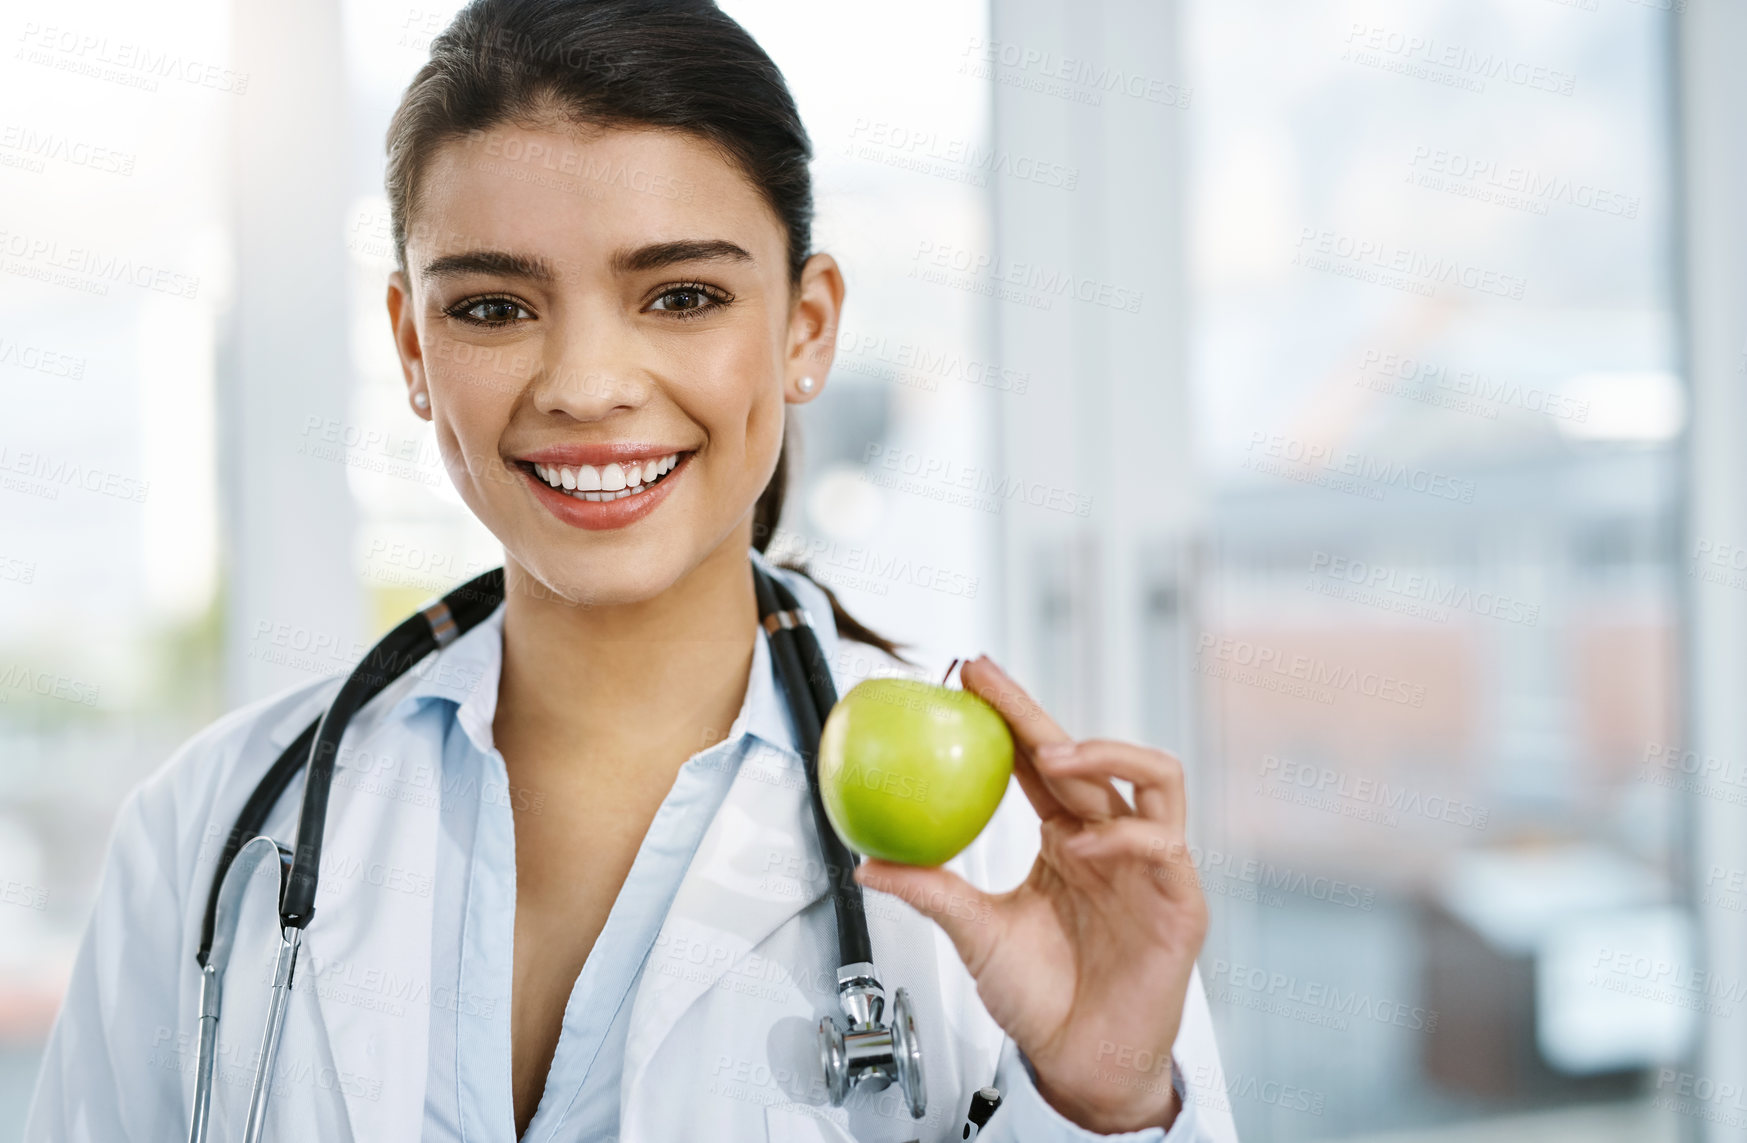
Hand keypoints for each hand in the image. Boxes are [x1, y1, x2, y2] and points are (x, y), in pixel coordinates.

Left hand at [852, 654, 1206, 1133]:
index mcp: (1069, 838)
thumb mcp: (974, 934)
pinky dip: (1126, 834)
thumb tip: (866, 860)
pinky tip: (1087, 841)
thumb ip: (930, 891)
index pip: (1041, 760)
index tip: (964, 680)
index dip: (1009, 715)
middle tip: (986, 684)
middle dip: (1035, 711)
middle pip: (1087, 754)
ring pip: (1157, 779)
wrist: (1082, 1063)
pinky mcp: (1181, 901)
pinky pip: (1165, 845)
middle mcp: (1113, 840)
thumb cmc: (1041, 1000)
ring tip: (1051, 752)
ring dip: (1106, 753)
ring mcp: (1151, 866)